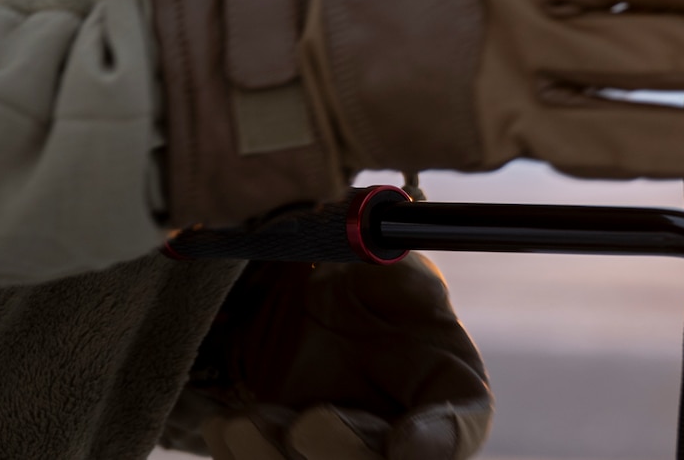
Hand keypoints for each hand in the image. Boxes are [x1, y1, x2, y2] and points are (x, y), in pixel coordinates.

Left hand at [196, 256, 489, 459]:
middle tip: (307, 424)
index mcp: (445, 387)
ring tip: (244, 423)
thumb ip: (394, 262)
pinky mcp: (288, 454)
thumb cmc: (356, 271)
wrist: (295, 291)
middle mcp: (398, 435)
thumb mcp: (384, 257)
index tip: (405, 443)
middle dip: (342, 453)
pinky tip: (226, 425)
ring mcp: (342, 450)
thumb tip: (382, 245)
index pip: (457, 429)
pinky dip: (241, 456)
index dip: (437, 444)